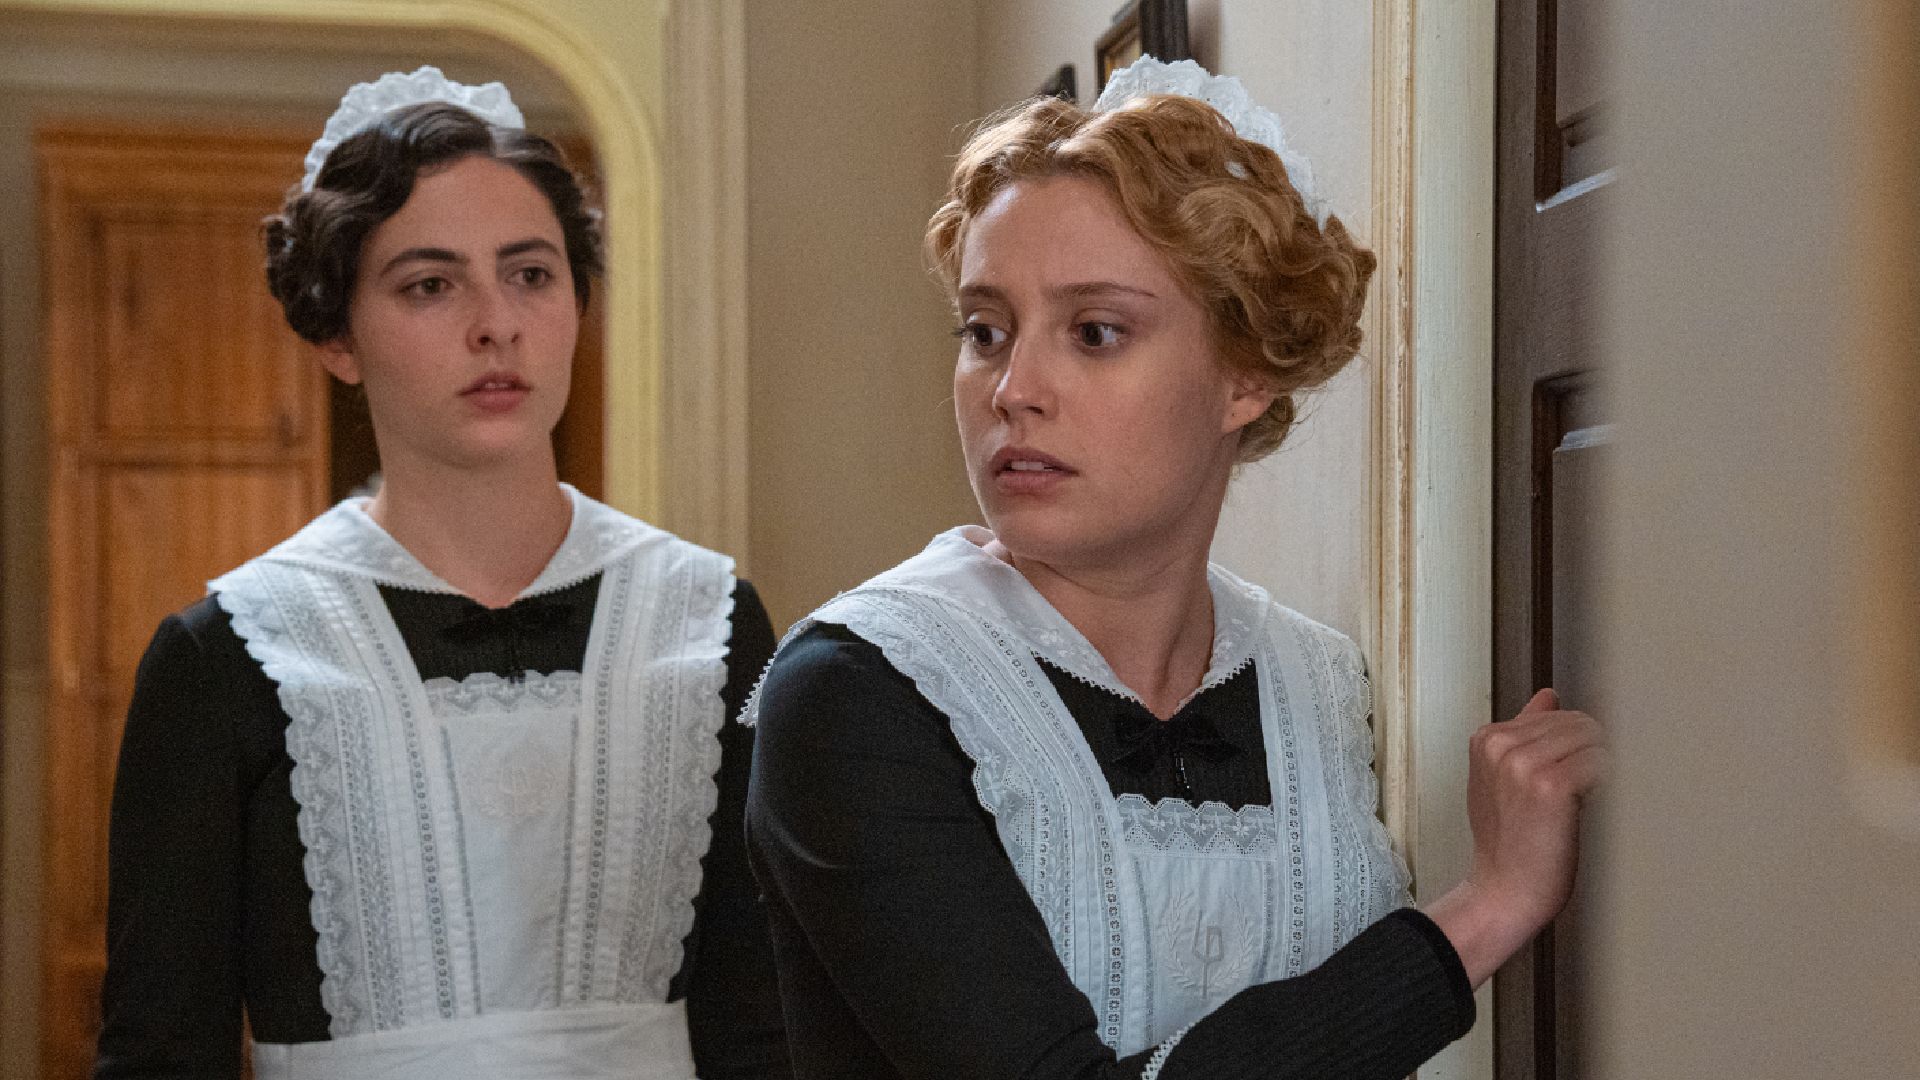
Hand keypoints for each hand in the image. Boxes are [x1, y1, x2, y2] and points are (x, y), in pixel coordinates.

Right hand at [1424, 689, 1608, 986]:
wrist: (1503, 893)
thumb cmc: (1508, 845)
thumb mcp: (1503, 781)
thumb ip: (1525, 735)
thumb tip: (1548, 697)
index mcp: (1487, 738)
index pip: (1559, 715)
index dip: (1579, 747)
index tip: (1580, 775)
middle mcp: (1501, 744)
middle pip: (1580, 722)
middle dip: (1595, 753)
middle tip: (1588, 793)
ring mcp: (1523, 762)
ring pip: (1595, 740)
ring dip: (1604, 769)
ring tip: (1588, 802)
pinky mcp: (1550, 785)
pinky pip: (1602, 764)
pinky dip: (1608, 786)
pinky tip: (1593, 808)